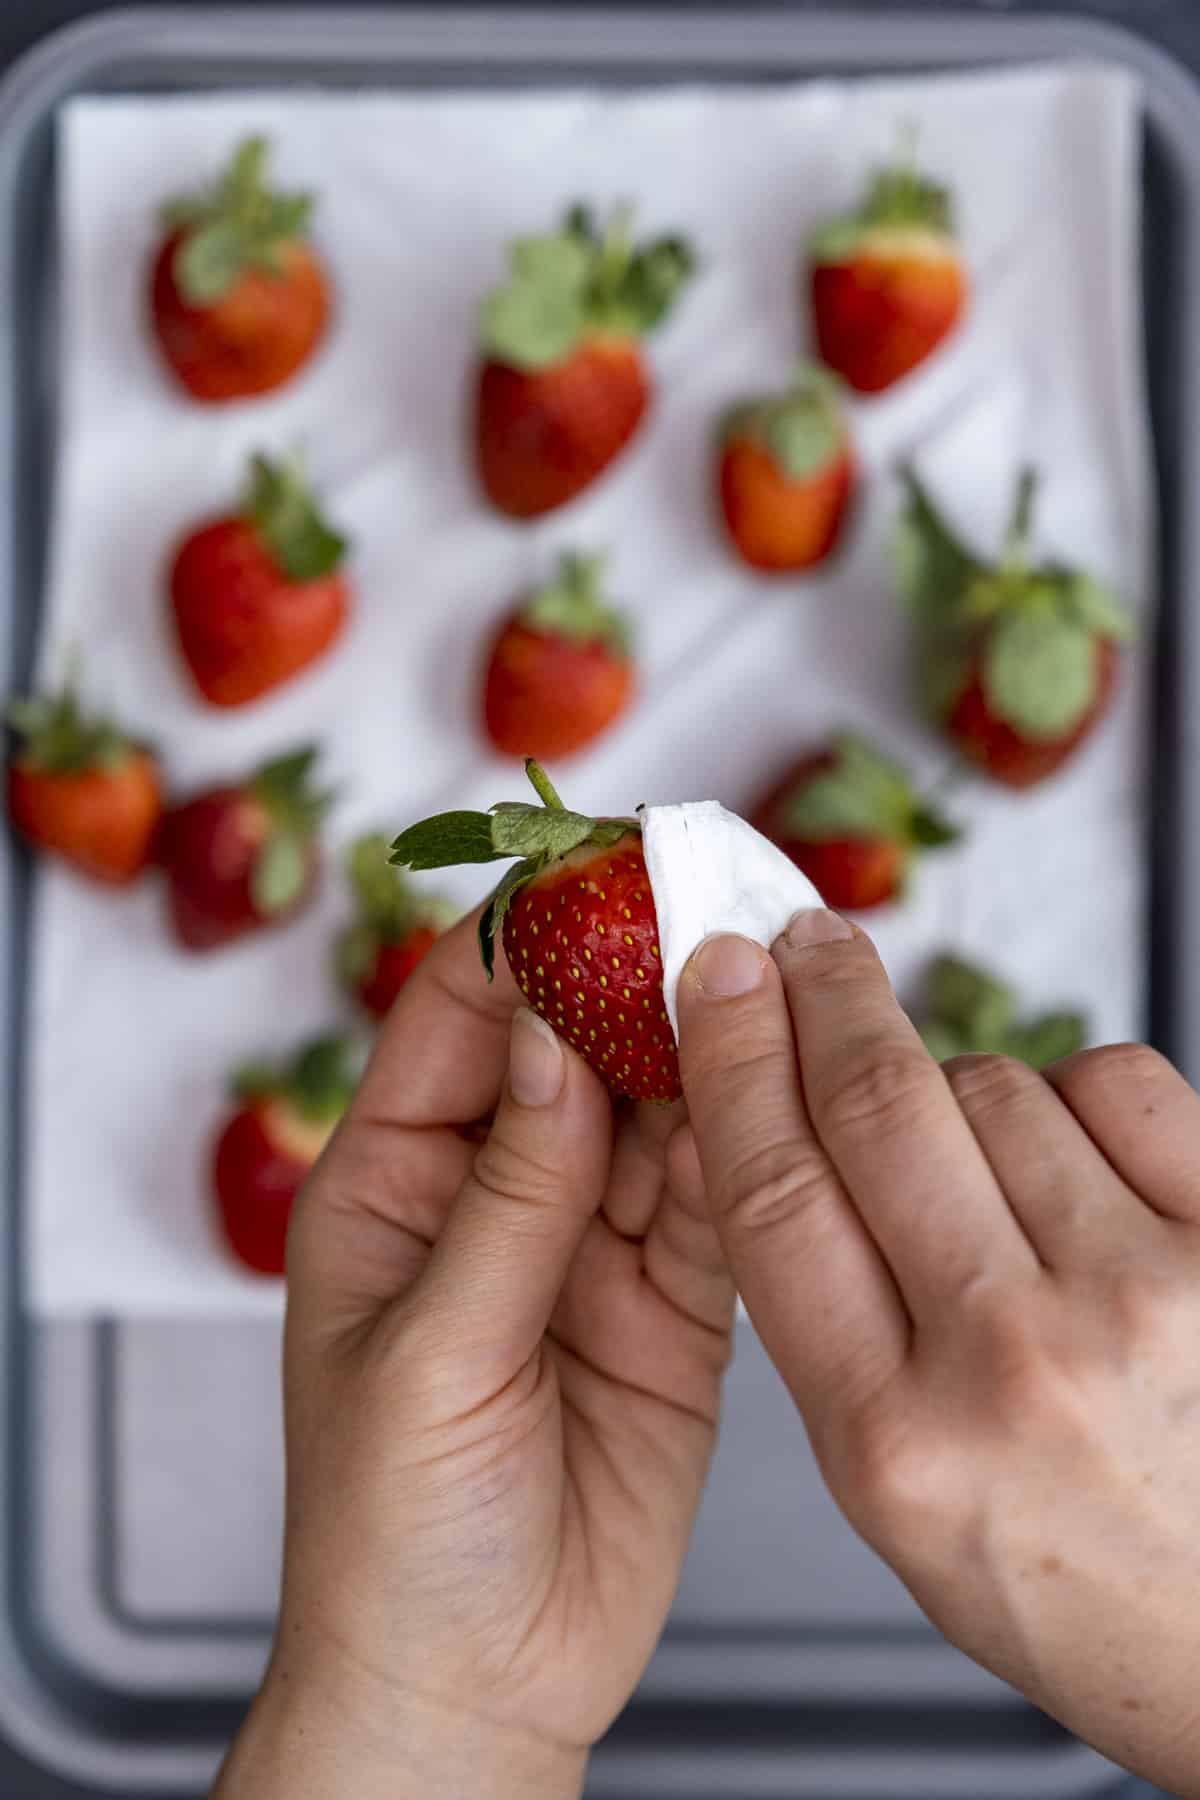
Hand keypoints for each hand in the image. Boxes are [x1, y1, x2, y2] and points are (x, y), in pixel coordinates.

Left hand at [215, 915, 732, 1799]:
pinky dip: (750, 1152)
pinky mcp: (672, 1306)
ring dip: (704, 1054)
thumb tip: (553, 1040)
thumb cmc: (390, 1533)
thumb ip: (507, 1199)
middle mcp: (495, 1197)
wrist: (474, 1685)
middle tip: (708, 911)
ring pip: (657, 1115)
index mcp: (394, 1186)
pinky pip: (716, 1205)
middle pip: (572, 1050)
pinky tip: (782, 1096)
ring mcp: (588, 1247)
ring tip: (764, 980)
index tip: (596, 878)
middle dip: (633, 982)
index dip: (524, 943)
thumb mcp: (428, 1353)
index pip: (458, 1023)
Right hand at [677, 911, 1199, 1799]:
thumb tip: (788, 1123)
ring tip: (998, 1173)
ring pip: (996, 1086)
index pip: (774, 1195)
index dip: (733, 1059)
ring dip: (970, 1092)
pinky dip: (1080, 1096)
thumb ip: (832, 1326)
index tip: (717, 978)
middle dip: (826, 992)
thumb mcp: (902, 1498)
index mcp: (893, 1444)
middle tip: (803, 940)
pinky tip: (1081, 1166)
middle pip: (875, 1104)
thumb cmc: (1078, 1576)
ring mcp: (1138, 1297)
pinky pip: (1113, 1083)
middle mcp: (1010, 1365)